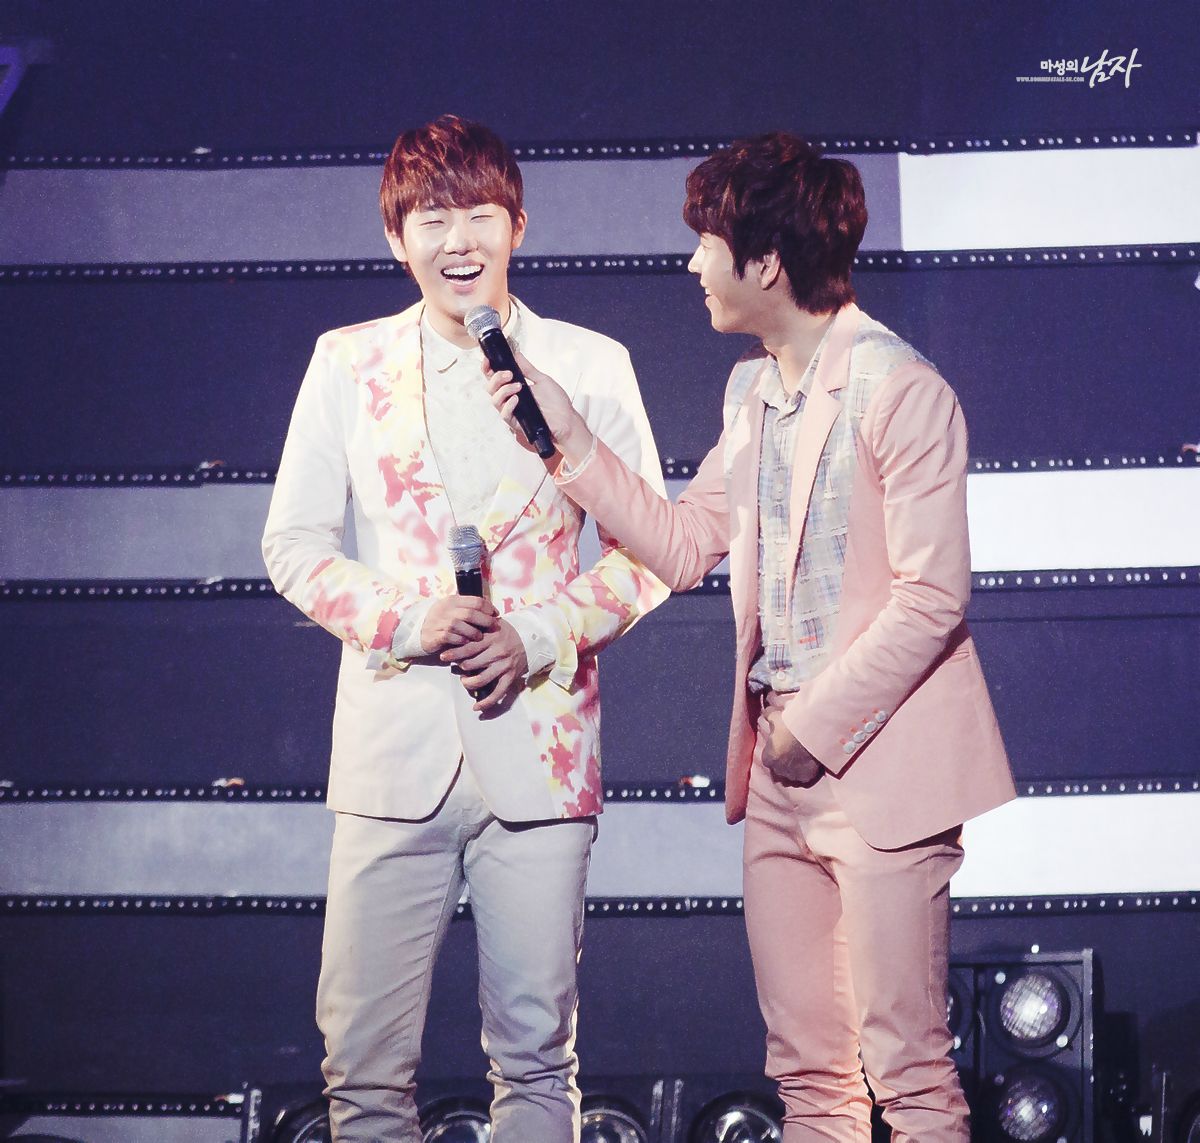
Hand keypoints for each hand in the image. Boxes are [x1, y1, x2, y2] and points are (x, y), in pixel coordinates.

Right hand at [420, 595, 496, 654]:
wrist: (421, 631)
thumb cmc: (443, 620)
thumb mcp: (455, 610)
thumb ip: (470, 608)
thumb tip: (492, 608)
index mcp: (453, 600)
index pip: (475, 601)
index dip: (489, 608)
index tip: (496, 615)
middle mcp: (445, 609)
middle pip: (470, 613)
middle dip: (485, 621)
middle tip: (494, 627)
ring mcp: (438, 622)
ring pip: (459, 625)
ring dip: (473, 632)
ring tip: (480, 637)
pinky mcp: (434, 635)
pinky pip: (449, 636)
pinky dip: (460, 640)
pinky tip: (466, 642)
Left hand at [440, 618, 527, 711]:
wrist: (530, 639)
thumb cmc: (506, 631)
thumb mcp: (492, 622)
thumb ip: (477, 623)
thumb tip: (456, 624)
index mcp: (491, 638)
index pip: (468, 646)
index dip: (454, 653)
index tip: (443, 656)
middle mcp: (497, 652)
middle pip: (470, 664)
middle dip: (460, 667)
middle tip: (456, 667)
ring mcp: (504, 666)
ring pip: (480, 680)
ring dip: (468, 683)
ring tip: (465, 680)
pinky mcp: (510, 677)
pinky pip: (497, 694)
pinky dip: (486, 703)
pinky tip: (476, 707)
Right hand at [483, 349, 593, 467]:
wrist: (566, 419)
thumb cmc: (556, 402)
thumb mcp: (542, 380)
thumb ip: (527, 369)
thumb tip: (516, 354)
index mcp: (514, 387)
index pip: (495, 377)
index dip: (488, 368)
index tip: (488, 359)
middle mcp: (510, 398)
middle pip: (491, 388)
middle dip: (496, 378)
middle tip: (509, 374)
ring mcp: (512, 410)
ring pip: (495, 400)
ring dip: (504, 390)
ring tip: (518, 386)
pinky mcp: (516, 422)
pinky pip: (504, 414)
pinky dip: (508, 405)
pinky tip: (516, 399)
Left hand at [757, 693, 821, 785]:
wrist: (812, 732)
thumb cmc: (790, 725)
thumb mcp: (775, 716)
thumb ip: (767, 715)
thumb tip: (764, 712)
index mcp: (768, 758)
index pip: (769, 758)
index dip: (775, 751)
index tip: (782, 744)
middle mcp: (778, 770)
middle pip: (780, 768)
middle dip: (784, 761)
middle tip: (793, 749)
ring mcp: (793, 776)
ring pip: (792, 773)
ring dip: (795, 767)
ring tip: (802, 756)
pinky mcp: (806, 777)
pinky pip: (805, 776)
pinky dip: (806, 770)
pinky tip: (810, 761)